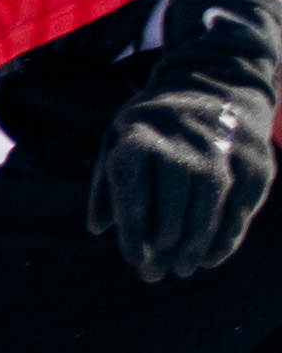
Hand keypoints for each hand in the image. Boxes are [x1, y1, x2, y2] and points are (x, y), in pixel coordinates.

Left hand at [93, 0, 281, 284]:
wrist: (217, 79)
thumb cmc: (155, 122)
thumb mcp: (120, 138)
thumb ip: (108, 183)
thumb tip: (98, 229)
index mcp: (139, 132)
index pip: (132, 186)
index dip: (132, 226)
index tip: (132, 258)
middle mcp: (182, 137)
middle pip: (173, 199)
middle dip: (164, 243)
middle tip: (155, 273)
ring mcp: (223, 145)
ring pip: (210, 203)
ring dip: (195, 243)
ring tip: (181, 269)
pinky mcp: (255, 157)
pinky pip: (241, 204)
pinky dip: (227, 234)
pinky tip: (211, 257)